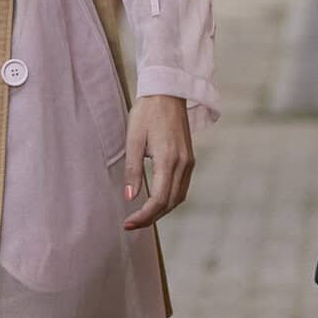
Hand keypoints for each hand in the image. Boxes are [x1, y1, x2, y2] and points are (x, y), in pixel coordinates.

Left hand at [123, 94, 194, 230]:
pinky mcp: (189, 159)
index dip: (144, 216)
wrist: (167, 92)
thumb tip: (130, 197)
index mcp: (168, 159)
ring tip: (142, 216)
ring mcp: (189, 162)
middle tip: (131, 225)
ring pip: (178, 198)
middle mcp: (183, 164)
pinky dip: (170, 200)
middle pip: (170, 203)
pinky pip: (182, 187)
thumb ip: (132, 169)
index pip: (159, 199)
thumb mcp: (134, 139)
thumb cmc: (147, 112)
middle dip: (151, 218)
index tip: (128, 224)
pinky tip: (156, 201)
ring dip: (161, 211)